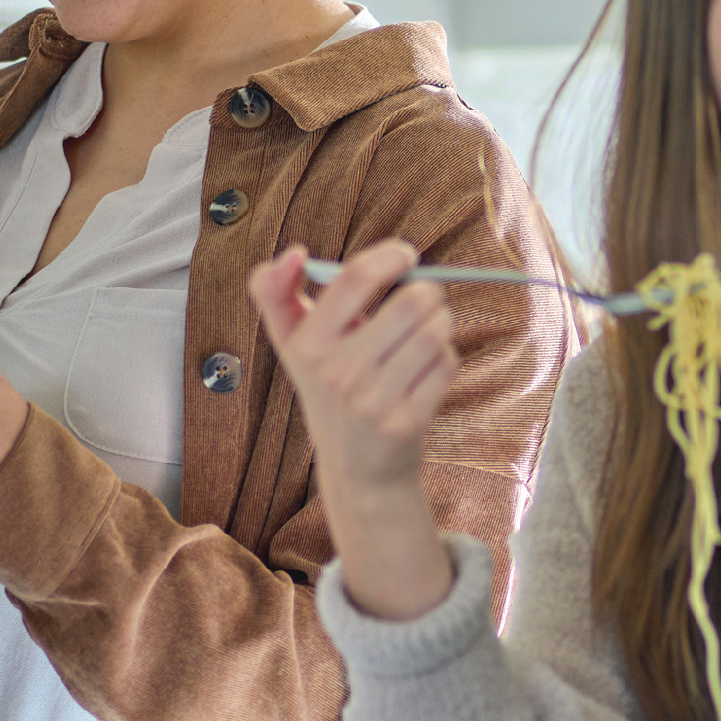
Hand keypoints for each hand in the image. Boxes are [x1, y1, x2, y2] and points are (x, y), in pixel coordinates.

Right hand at [251, 241, 457, 492]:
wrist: (357, 467)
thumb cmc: (329, 390)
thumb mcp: (292, 344)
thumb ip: (275, 293)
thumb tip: (293, 253)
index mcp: (307, 345)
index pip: (354, 279)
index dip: (389, 256)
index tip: (405, 255)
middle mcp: (338, 373)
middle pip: (410, 302)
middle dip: (427, 291)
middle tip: (424, 298)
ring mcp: (373, 401)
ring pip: (434, 332)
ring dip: (441, 322)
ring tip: (428, 330)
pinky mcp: (406, 422)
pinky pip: (446, 364)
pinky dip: (445, 357)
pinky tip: (429, 366)